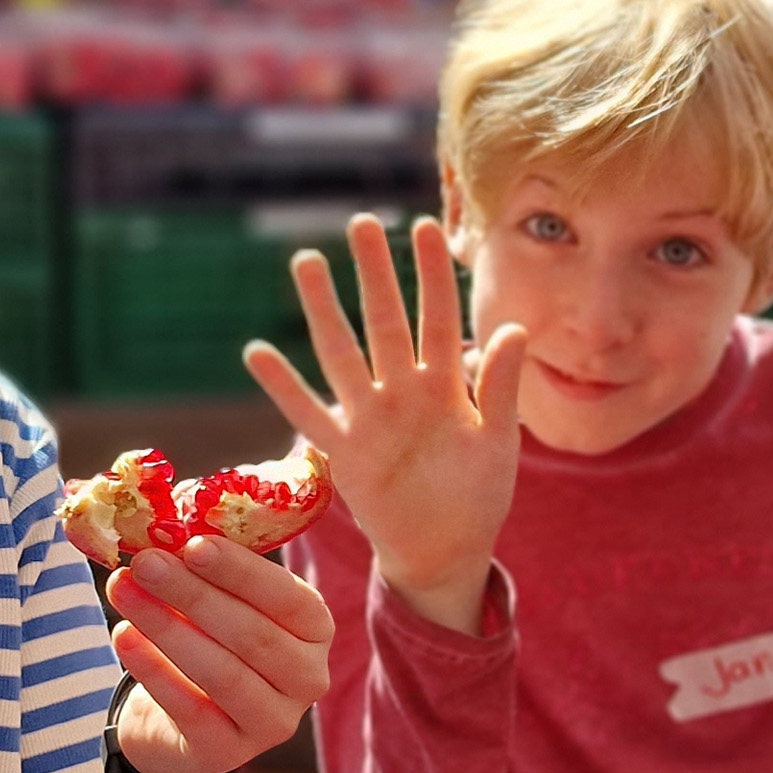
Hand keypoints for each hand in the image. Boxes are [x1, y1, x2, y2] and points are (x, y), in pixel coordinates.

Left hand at [103, 535, 335, 772]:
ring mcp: (274, 722)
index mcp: (315, 630)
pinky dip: (152, 669)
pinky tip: (123, 635)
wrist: (181, 722)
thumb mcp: (218, 601)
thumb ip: (205, 570)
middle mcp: (308, 679)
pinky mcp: (228, 753)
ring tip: (124, 589)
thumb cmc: (207, 640)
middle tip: (146, 563)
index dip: (241, 571)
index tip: (193, 545)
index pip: (289, 599)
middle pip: (253, 635)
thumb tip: (164, 532)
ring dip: (167, 626)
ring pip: (223, 672)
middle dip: (194, 594)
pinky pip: (189, 708)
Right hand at [249, 213, 526, 633]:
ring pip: (343, 353)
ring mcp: (370, 418)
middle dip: (374, 274)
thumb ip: (501, 387)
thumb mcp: (497, 441)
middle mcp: (403, 391)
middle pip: (385, 322)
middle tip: (360, 223)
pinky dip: (284, 387)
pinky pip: (310, 414)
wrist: (447, 550)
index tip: (424, 226)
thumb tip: (514, 328)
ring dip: (324, 310)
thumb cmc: (477, 494)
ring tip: (307, 262)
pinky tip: (258, 352)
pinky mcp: (345, 453)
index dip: (431, 275)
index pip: (438, 318)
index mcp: (445, 385)